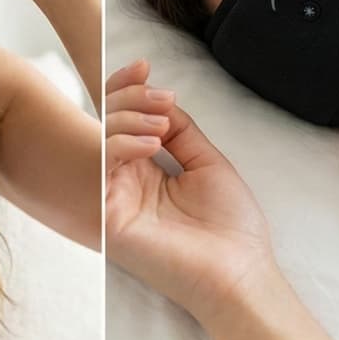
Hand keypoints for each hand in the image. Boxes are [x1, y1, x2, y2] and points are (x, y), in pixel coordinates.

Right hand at [104, 59, 275, 326]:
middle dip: (128, 97)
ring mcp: (113, 200)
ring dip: (127, 118)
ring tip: (163, 123)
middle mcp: (123, 184)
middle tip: (159, 94)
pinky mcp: (108, 219)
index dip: (126, 90)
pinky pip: (99, 171)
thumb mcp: (208, 164)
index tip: (145, 66)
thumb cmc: (231, 227)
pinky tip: (151, 143)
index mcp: (144, 172)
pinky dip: (120, 146)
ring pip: (96, 141)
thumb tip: (162, 98)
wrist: (241, 272)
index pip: (119, 121)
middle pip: (103, 124)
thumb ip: (181, 131)